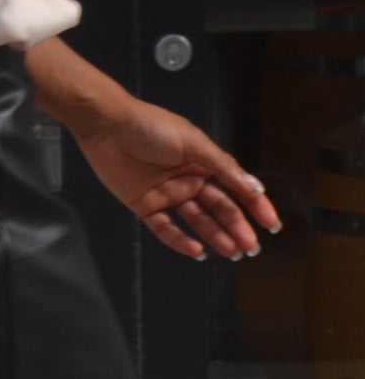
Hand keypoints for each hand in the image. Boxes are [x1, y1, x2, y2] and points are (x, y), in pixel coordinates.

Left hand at [73, 97, 281, 261]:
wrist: (107, 125)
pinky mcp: (145, 204)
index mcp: (204, 162)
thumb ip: (222, 167)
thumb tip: (253, 186)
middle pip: (219, 208)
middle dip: (237, 227)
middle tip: (252, 248)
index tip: (271, 225)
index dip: (255, 206)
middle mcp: (189, 179)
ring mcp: (167, 193)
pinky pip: (166, 228)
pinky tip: (197, 250)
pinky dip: (180, 241)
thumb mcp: (193, 143)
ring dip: (215, 236)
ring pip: (197, 221)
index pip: (236, 188)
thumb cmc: (151, 126)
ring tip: (233, 252)